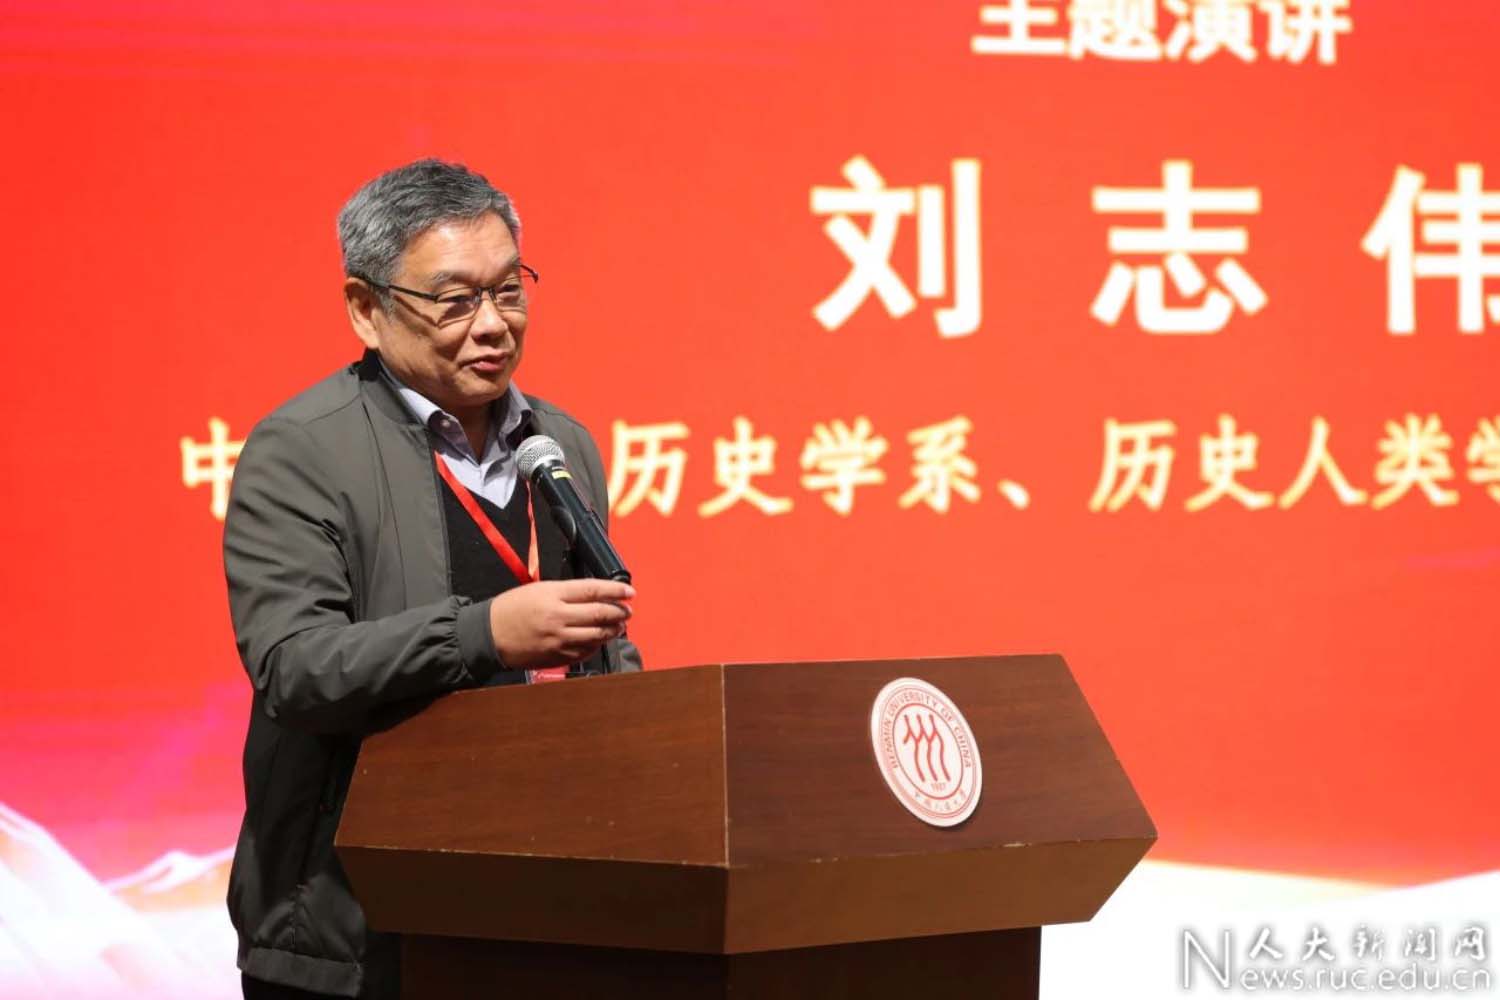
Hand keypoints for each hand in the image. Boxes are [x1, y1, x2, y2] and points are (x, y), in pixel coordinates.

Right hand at [488, 579, 634, 669]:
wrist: (489, 635)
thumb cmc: (511, 609)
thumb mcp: (538, 589)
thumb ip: (566, 592)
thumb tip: (594, 595)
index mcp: (553, 595)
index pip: (593, 590)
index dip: (615, 590)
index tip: (629, 592)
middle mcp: (558, 617)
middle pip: (599, 613)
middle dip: (619, 612)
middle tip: (627, 610)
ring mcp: (558, 639)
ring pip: (596, 635)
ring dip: (612, 630)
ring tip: (619, 625)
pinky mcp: (557, 656)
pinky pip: (585, 652)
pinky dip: (597, 645)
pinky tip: (600, 640)